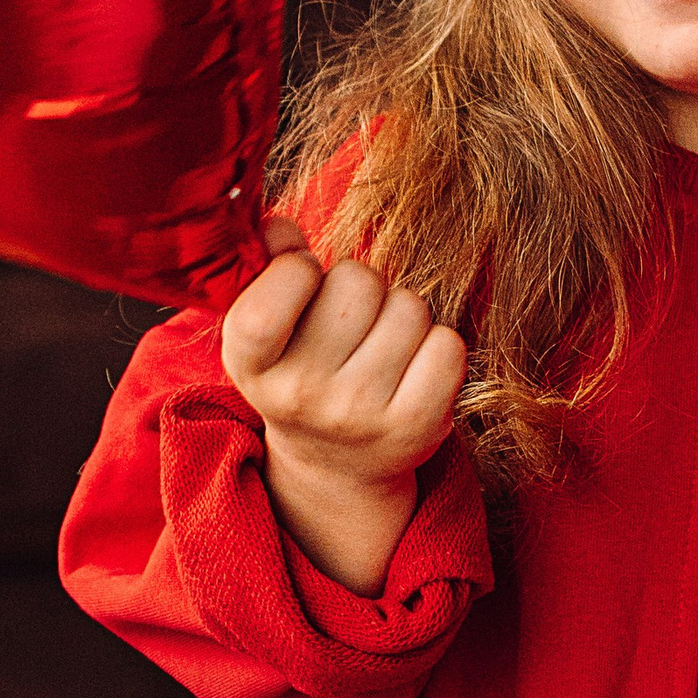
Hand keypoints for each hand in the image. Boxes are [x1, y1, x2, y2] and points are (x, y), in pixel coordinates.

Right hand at [219, 215, 469, 595]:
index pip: (289, 276)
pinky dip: (436, 346)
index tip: (302, 286)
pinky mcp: (416, 427)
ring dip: (400, 316)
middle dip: (360, 289)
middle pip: (359, 279)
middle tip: (348, 327)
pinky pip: (448, 343)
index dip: (304, 266)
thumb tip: (282, 228)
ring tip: (378, 351)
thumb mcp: (265, 329)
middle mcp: (302, 394)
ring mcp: (361, 414)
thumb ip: (268, 266)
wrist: (335, 469)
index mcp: (249, 362)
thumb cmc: (301, 371)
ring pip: (409, 307)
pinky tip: (411, 370)